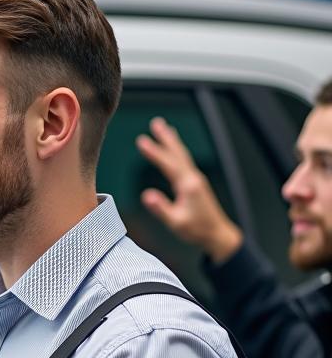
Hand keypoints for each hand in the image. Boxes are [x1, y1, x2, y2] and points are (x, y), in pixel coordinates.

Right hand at [135, 116, 242, 261]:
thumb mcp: (176, 222)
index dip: (154, 152)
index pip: (168, 164)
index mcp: (188, 185)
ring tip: (163, 129)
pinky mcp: (196, 183)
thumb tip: (146, 195)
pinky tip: (174, 151)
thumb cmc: (197, 230)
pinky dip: (177, 152)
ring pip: (182, 155)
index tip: (141, 141)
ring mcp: (196, 179)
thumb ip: (161, 208)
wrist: (217, 234)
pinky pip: (184, 162)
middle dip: (166, 137)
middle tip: (155, 123)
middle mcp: (193, 178)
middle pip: (178, 153)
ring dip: (172, 141)